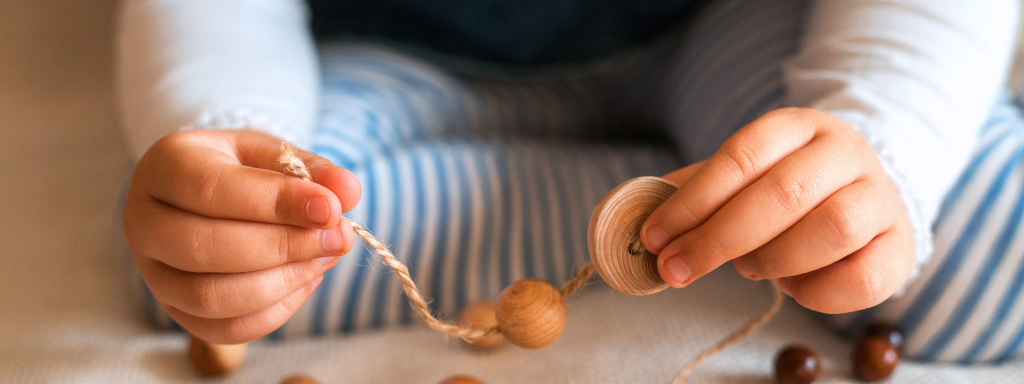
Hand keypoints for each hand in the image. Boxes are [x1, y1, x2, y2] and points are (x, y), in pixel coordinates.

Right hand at [123, 129, 360, 342]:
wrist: (208, 193)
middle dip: (283, 247)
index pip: (212, 190)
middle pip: (205, 249)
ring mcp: (153, 273)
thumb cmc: (243, 171)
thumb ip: (312, 171)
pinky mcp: (175, 310)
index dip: (276, 203)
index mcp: (165, 166)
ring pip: (211, 297)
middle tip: (336, 237)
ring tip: (324, 257)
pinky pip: (224, 328)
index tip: (330, 209)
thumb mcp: (276, 155)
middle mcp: (144, 221)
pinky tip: (305, 279)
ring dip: (282, 281)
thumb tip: (347, 191)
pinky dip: (275, 310)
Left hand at [641, 108, 914, 313]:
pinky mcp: (901, 246)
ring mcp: (881, 197)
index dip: (692, 200)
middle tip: (676, 268)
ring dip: (774, 258)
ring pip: (832, 229)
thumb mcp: (739, 175)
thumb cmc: (784, 188)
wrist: (862, 193)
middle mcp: (846, 153)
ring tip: (747, 268)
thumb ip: (694, 193)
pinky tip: (793, 285)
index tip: (654, 235)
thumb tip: (637, 216)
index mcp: (799, 126)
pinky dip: (817, 292)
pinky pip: (862, 277)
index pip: (742, 155)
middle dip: (717, 238)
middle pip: (783, 193)